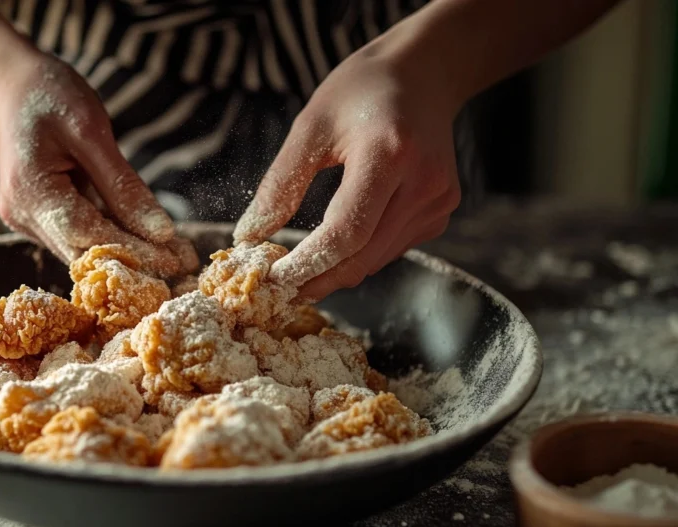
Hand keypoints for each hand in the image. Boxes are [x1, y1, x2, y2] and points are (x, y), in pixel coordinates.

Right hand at [0, 50, 195, 277]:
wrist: (11, 83)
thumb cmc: (51, 95)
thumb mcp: (91, 131)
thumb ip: (123, 185)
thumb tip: (161, 232)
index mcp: (30, 192)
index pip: (87, 235)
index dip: (133, 251)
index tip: (176, 261)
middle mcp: (22, 214)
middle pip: (84, 251)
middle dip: (135, 260)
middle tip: (184, 264)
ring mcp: (26, 218)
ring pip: (83, 247)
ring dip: (128, 251)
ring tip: (175, 253)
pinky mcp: (37, 217)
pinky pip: (79, 234)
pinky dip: (112, 235)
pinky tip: (148, 237)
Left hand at [234, 41, 460, 300]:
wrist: (423, 72)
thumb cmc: (360, 91)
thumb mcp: (311, 126)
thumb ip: (281, 184)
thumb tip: (249, 235)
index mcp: (389, 154)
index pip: (346, 232)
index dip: (308, 263)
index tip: (274, 278)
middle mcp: (423, 183)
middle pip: (363, 257)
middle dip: (318, 279)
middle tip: (280, 290)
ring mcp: (437, 201)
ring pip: (376, 260)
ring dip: (337, 272)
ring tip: (299, 272)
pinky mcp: (440, 211)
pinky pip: (391, 249)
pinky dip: (360, 255)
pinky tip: (336, 247)